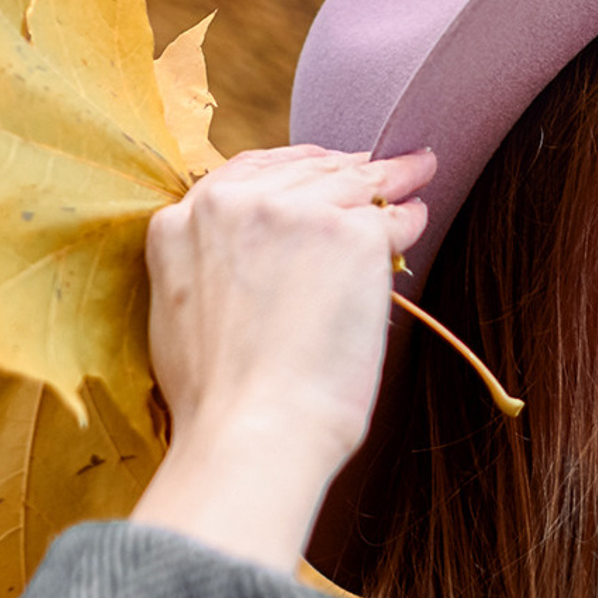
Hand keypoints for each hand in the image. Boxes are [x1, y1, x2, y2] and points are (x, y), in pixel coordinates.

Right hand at [132, 143, 434, 570]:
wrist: (254, 429)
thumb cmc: (222, 401)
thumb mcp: (182, 315)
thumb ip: (209, 268)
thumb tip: (250, 265)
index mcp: (179, 223)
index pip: (244, 173)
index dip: (290, 168)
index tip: (318, 167)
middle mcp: (230, 204)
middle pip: (303, 170)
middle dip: (343, 167)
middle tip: (378, 167)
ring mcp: (292, 213)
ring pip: (351, 184)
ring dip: (389, 178)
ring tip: (415, 172)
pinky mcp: (348, 233)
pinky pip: (389, 219)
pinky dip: (408, 220)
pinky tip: (419, 217)